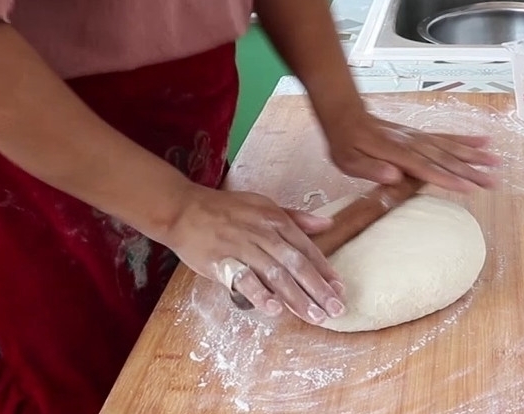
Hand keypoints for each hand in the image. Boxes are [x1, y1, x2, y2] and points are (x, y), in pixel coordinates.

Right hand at [168, 189, 345, 323]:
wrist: (183, 208)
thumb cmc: (226, 209)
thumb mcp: (264, 206)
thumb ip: (295, 218)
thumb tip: (328, 224)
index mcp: (275, 221)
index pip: (307, 249)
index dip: (325, 271)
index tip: (340, 290)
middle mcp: (263, 233)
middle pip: (296, 264)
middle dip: (318, 289)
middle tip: (335, 310)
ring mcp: (242, 247)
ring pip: (275, 273)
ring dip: (296, 297)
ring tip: (313, 316)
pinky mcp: (221, 261)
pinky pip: (243, 278)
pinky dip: (259, 293)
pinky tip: (274, 309)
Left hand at [323, 111, 500, 191]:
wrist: (345, 116)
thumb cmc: (345, 143)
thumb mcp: (348, 161)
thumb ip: (371, 169)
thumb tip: (393, 176)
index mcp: (396, 152)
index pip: (426, 168)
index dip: (447, 178)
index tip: (469, 188)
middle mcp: (412, 143)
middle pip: (445, 158)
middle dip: (471, 171)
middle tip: (493, 182)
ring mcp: (418, 137)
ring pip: (450, 146)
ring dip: (474, 155)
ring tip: (496, 162)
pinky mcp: (420, 134)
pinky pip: (446, 136)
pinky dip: (465, 139)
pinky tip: (482, 141)